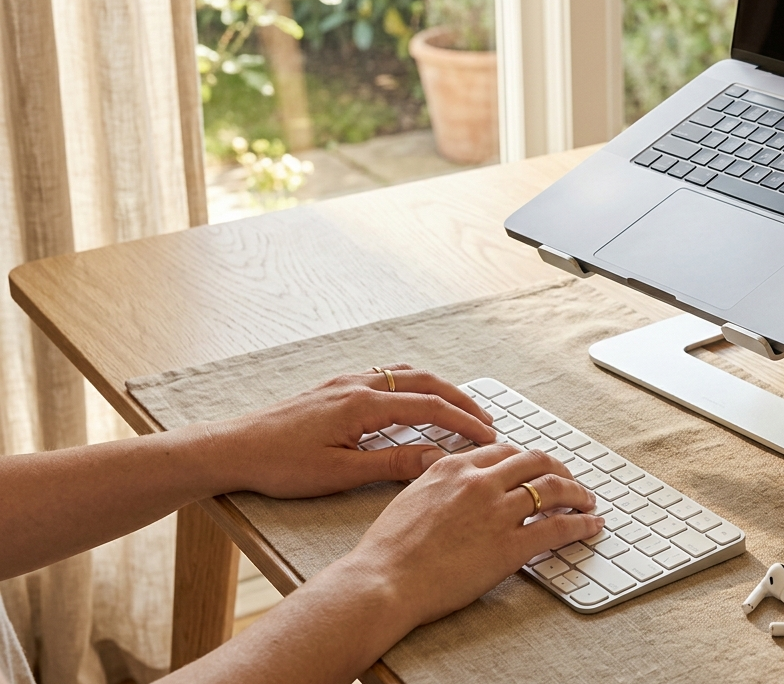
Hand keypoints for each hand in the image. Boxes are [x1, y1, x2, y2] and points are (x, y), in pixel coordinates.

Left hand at [197, 364, 497, 497]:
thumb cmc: (279, 465)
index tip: (488, 437)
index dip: (465, 422)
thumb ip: (393, 463)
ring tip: (457, 408)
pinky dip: (410, 385)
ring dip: (436, 389)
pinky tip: (409, 401)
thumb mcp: (341, 473)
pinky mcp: (332, 389)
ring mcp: (344, 383)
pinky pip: (384, 376)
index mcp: (364, 404)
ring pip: (405, 375)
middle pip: (425, 383)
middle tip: (485, 420)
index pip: (430, 408)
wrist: (230, 449)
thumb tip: (438, 458)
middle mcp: (358, 385)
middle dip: (460, 400)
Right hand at [342, 444, 603, 626]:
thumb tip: (443, 468)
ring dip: (577, 493)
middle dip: (558, 468)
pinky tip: (591, 525)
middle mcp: (480, 481)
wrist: (383, 580)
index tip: (534, 468)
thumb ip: (435, 479)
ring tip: (587, 500)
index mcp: (453, 467)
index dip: (525, 459)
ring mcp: (497, 511)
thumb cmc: (388, 549)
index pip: (503, 450)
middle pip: (535, 461)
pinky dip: (582, 524)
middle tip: (569, 480)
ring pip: (553, 489)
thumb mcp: (410, 496)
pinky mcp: (510, 545)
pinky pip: (558, 527)